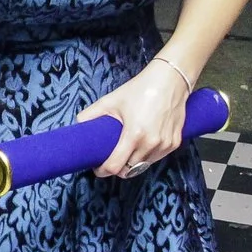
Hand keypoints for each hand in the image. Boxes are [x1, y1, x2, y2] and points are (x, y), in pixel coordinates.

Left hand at [75, 57, 193, 177]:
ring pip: (144, 166)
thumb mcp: (112, 100)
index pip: (115, 167)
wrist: (170, 80)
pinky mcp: (174, 143)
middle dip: (117, 167)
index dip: (103, 170)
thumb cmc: (140, 89)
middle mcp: (152, 143)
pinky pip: (156, 158)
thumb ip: (91, 114)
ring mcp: (165, 144)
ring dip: (133, 163)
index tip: (98, 167)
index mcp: (134, 134)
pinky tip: (141, 144)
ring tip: (126, 151)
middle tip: (110, 157)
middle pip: (129, 171)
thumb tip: (77, 125)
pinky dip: (147, 156)